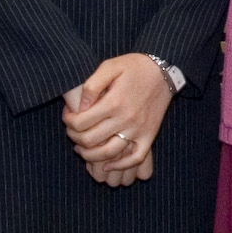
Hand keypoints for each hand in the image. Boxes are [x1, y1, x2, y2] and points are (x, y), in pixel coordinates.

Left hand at [62, 54, 171, 187]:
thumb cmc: (134, 67)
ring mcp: (138, 130)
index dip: (68, 121)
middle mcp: (125, 119)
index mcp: (113, 102)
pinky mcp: (149, 135)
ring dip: (90, 156)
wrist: (163, 71)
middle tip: (72, 131)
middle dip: (75, 137)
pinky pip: (135, 158)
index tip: (67, 116)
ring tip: (82, 150)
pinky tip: (108, 165)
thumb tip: (81, 106)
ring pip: (109, 153)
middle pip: (91, 140)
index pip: (81, 122)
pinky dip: (121, 166)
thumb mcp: (110, 66)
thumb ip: (92, 85)